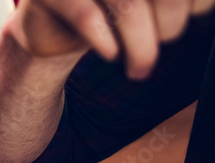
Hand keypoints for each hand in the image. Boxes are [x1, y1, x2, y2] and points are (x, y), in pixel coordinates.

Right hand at [9, 0, 209, 78]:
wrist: (48, 30)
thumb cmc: (106, 14)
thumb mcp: (146, 4)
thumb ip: (172, 3)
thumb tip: (200, 8)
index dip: (195, 2)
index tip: (194, 14)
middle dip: (171, 23)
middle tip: (166, 43)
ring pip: (126, 3)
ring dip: (141, 44)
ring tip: (141, 69)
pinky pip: (85, 17)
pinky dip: (104, 40)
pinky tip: (111, 54)